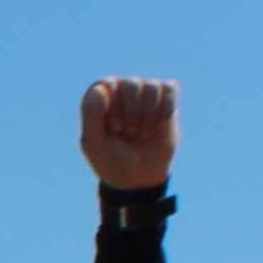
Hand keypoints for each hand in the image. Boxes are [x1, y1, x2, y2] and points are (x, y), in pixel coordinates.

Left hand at [80, 76, 178, 190]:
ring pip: (152, 86)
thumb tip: (101, 89)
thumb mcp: (94, 144)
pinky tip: (161, 125)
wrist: (139, 178)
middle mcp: (121, 92)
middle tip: (130, 133)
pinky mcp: (165, 101)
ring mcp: (144, 95)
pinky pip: (170, 88)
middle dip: (134, 112)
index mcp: (100, 100)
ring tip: (145, 134)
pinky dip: (167, 107)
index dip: (114, 105)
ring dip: (150, 114)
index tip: (116, 126)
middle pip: (132, 84)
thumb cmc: (111, 160)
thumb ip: (91, 116)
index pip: (108, 84)